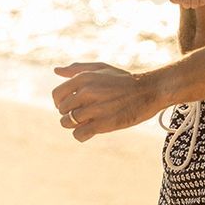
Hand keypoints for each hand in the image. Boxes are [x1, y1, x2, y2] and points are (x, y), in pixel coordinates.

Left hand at [52, 62, 166, 140]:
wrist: (149, 91)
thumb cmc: (124, 80)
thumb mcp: (101, 68)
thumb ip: (77, 69)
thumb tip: (56, 71)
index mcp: (84, 78)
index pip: (57, 95)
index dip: (61, 103)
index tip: (72, 105)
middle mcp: (86, 92)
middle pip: (62, 111)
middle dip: (70, 114)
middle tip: (84, 114)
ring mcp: (94, 109)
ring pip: (68, 123)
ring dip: (75, 125)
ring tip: (88, 122)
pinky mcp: (103, 124)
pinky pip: (78, 134)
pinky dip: (81, 135)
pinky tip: (90, 131)